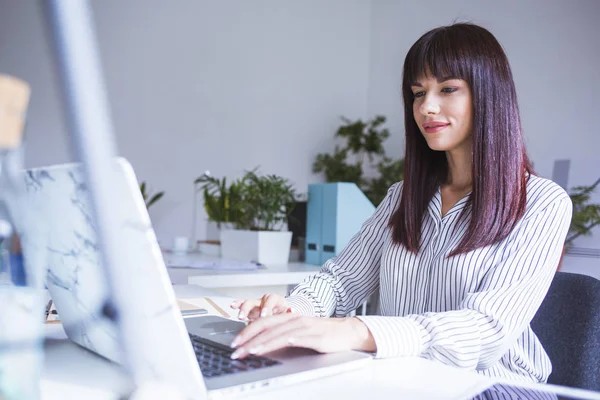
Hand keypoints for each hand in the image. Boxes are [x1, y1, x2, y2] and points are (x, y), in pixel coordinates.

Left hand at [229, 313, 375, 359]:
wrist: (347, 332)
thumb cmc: (322, 334)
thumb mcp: (299, 333)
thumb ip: (282, 336)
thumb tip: (262, 346)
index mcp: (288, 317)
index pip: (262, 323)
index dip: (246, 331)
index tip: (234, 343)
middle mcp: (294, 319)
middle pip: (266, 327)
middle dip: (248, 338)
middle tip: (234, 349)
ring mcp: (304, 327)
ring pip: (277, 333)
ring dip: (260, 343)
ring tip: (248, 351)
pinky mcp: (314, 336)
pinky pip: (295, 338)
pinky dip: (283, 341)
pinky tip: (274, 346)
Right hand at [230, 294, 291, 320]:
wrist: (285, 314)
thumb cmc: (288, 314)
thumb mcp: (291, 313)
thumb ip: (290, 312)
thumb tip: (292, 310)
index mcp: (276, 299)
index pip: (270, 300)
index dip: (266, 307)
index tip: (263, 315)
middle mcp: (265, 300)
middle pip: (256, 300)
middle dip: (249, 309)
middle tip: (246, 317)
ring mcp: (257, 304)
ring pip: (248, 303)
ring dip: (242, 309)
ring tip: (239, 316)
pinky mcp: (251, 310)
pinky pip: (243, 306)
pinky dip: (237, 305)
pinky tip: (232, 306)